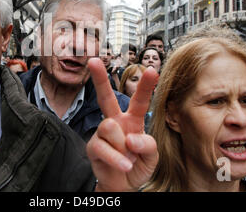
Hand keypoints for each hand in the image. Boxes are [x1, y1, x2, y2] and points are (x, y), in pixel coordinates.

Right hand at [87, 58, 158, 191]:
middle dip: (100, 78)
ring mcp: (102, 134)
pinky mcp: (93, 146)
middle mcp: (115, 122)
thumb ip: (149, 145)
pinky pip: (104, 147)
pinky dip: (117, 159)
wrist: (123, 185)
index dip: (146, 86)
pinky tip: (124, 166)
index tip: (152, 70)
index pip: (139, 101)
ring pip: (109, 126)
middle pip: (106, 97)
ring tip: (126, 157)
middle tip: (93, 60)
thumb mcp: (152, 157)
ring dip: (121, 145)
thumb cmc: (137, 165)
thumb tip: (131, 138)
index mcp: (132, 121)